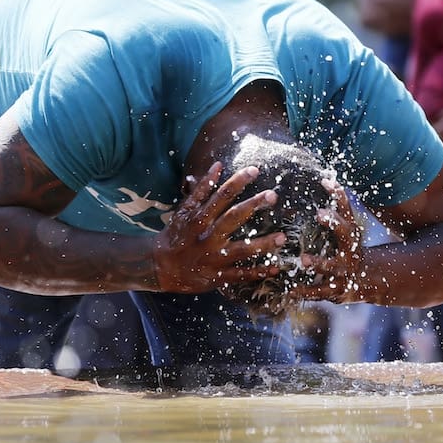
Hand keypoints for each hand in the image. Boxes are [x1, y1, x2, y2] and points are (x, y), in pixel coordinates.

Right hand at [151, 162, 285, 293]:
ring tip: (283, 237)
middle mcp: (207, 236)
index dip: (237, 181)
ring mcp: (212, 258)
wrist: (159, 267)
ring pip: (241, 250)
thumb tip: (218, 166)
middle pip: (233, 218)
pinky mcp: (216, 276)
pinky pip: (240, 275)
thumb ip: (201, 190)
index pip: (220, 195)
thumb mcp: (183, 211)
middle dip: (254, 205)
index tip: (255, 170)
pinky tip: (275, 267)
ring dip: (263, 244)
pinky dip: (257, 272)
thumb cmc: (175, 235)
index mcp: (198, 218)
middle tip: (273, 195)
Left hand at [289, 179, 366, 303]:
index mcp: (350, 233)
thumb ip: (333, 214)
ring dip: (318, 263)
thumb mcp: (343, 232)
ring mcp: (345, 270)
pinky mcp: (337, 289)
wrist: (367, 280)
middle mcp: (350, 249)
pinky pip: (319, 291)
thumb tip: (321, 182)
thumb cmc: (346, 249)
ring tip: (304, 260)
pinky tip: (290, 289)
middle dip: (333, 223)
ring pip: (332, 266)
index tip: (326, 181)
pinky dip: (304, 291)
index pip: (346, 210)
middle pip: (345, 233)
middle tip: (319, 213)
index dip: (339, 195)